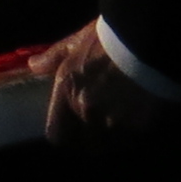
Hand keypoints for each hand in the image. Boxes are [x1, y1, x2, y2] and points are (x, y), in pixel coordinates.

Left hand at [26, 20, 166, 143]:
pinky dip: (133, 130)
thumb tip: (33, 66)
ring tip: (121, 119)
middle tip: (100, 125)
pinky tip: (138, 114)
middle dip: (92, 139)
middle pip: (85, 144)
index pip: (56, 134)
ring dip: (113, 136)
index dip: (63, 136)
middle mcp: (87, 111)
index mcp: (68, 92)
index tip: (70, 131)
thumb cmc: (108, 37)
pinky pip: (131, 136)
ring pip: (109, 143)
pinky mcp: (138, 124)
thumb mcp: (77, 41)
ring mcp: (113, 121)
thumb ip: (54, 56)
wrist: (147, 38)